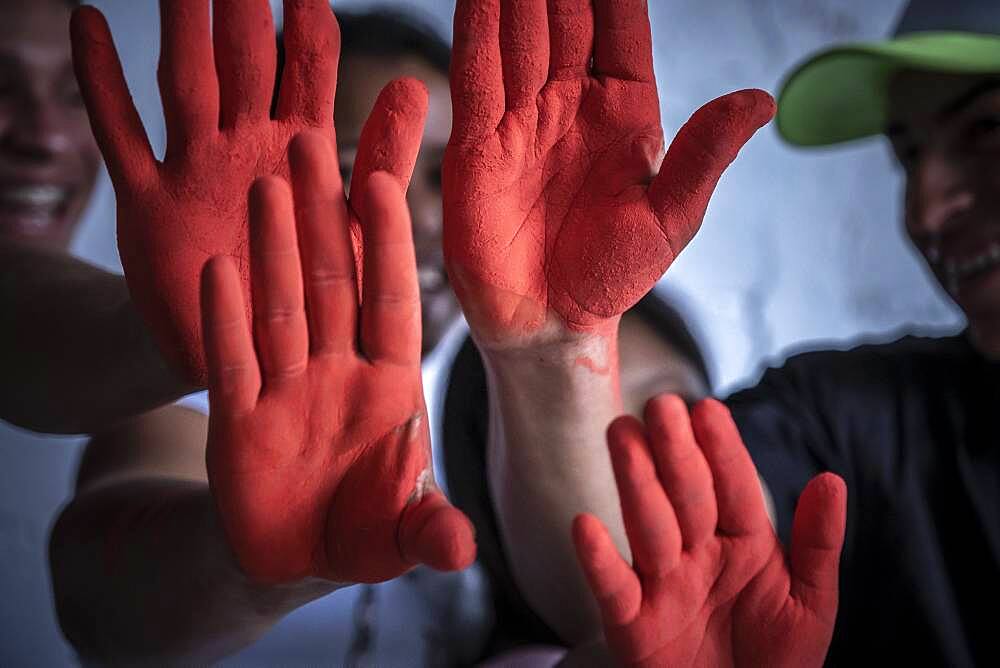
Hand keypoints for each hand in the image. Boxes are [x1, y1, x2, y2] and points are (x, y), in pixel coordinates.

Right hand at [71, 0, 419, 382]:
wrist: (255, 355)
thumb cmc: (316, 286)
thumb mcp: (358, 222)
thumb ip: (383, 156)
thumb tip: (414, 83)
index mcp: (303, 147)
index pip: (308, 63)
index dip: (310, 17)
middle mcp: (247, 144)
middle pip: (244, 58)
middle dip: (242, 5)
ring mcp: (195, 168)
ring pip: (186, 81)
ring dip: (182, 27)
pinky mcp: (150, 204)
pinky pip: (121, 134)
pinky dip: (101, 82)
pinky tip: (84, 23)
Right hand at [200, 132, 474, 584]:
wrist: (299, 559)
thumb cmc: (365, 533)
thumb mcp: (404, 538)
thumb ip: (431, 534)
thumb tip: (461, 552)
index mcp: (391, 386)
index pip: (392, 302)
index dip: (389, 245)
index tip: (384, 181)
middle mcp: (338, 374)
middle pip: (330, 285)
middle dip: (323, 221)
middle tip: (311, 146)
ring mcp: (285, 392)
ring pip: (278, 308)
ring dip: (272, 251)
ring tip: (267, 187)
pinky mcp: (237, 423)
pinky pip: (231, 364)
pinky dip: (224, 322)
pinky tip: (217, 269)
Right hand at [443, 0, 774, 348]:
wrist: (552, 325)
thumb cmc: (612, 275)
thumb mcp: (670, 219)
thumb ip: (704, 158)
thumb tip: (760, 101)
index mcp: (625, 111)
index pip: (621, 27)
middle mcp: (571, 104)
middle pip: (564, 17)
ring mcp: (523, 120)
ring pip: (518, 36)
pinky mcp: (477, 145)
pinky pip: (476, 76)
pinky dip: (476, 30)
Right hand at [572, 395, 845, 666]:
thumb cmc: (777, 658)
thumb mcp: (810, 602)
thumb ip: (818, 543)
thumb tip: (831, 478)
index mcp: (744, 541)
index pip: (733, 486)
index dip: (721, 450)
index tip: (707, 409)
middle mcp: (698, 552)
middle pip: (684, 495)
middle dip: (674, 450)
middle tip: (660, 405)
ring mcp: (662, 583)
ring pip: (648, 526)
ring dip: (636, 482)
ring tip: (623, 436)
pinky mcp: (631, 622)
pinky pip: (613, 588)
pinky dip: (597, 559)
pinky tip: (585, 524)